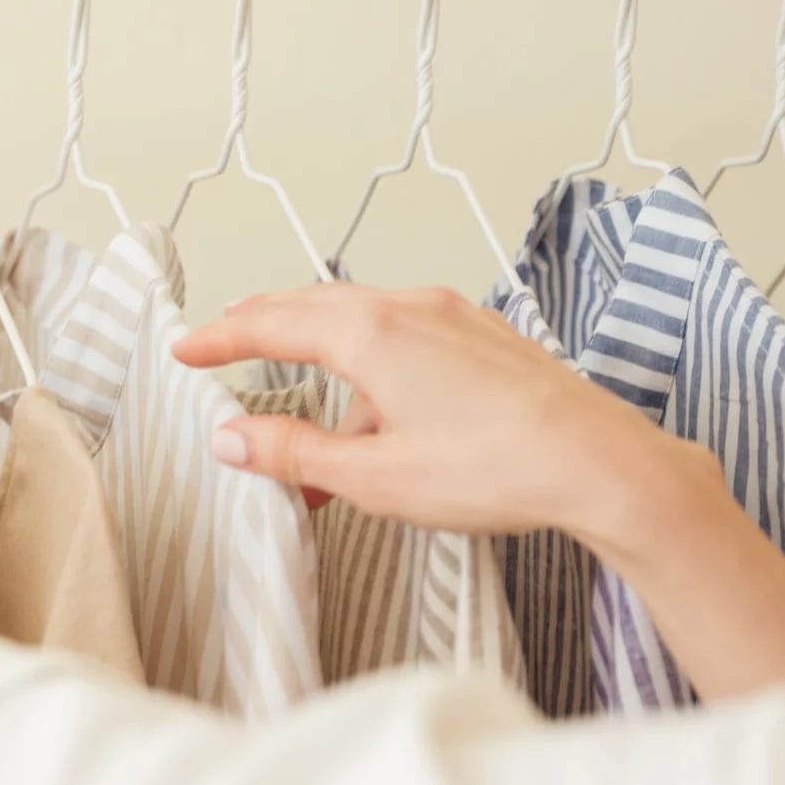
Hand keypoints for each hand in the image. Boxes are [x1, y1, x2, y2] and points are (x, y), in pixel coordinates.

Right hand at [179, 283, 784, 697]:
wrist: (601, 463)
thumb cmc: (495, 469)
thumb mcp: (374, 478)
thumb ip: (295, 454)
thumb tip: (231, 440)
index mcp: (369, 333)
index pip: (269, 324)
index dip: (218, 339)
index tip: (183, 349)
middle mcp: (409, 308)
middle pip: (313, 307)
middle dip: (263, 327)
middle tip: (223, 344)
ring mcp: (454, 317)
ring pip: (362, 319)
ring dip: (320, 353)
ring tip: (303, 408)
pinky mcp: (486, 337)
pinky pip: (407, 335)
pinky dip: (370, 360)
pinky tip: (377, 410)